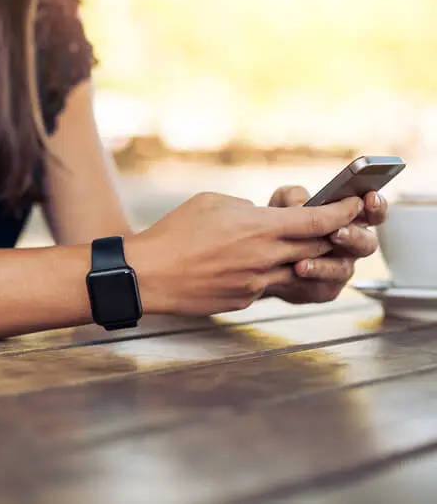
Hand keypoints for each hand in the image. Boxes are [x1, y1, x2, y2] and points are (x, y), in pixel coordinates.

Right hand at [124, 192, 363, 315]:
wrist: (149, 274)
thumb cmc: (174, 233)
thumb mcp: (211, 202)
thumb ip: (247, 208)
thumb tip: (262, 215)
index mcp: (259, 227)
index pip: (319, 221)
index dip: (343, 213)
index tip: (355, 205)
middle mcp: (265, 257)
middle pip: (317, 247)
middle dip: (329, 235)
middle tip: (332, 226)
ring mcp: (257, 283)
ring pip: (297, 270)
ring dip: (301, 257)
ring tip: (290, 247)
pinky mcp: (245, 300)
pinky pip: (268, 285)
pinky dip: (268, 273)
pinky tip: (247, 266)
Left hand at [262, 186, 387, 303]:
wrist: (259, 256)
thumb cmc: (280, 223)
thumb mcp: (283, 202)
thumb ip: (294, 197)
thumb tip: (301, 204)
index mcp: (350, 221)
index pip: (372, 213)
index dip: (376, 206)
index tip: (369, 198)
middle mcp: (350, 246)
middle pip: (367, 243)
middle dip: (354, 236)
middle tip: (337, 231)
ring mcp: (339, 269)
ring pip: (343, 268)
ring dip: (327, 263)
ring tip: (307, 258)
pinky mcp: (325, 289)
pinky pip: (325, 286)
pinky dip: (311, 276)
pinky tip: (297, 269)